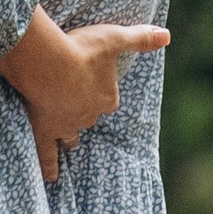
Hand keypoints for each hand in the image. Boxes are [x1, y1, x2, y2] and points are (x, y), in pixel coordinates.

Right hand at [0, 7, 171, 185]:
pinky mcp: (44, 130)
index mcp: (107, 97)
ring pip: (71, 136)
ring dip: (70, 137)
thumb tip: (167, 35)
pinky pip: (48, 153)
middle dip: (84, 112)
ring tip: (68, 144)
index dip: (101, 91)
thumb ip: (141, 38)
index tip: (93, 83)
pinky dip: (50, 166)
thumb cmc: (82, 48)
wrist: (48, 63)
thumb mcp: (115, 38)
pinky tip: (51, 178)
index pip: (108, 99)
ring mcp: (66, 125)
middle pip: (89, 117)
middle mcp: (89, 114)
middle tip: (76, 105)